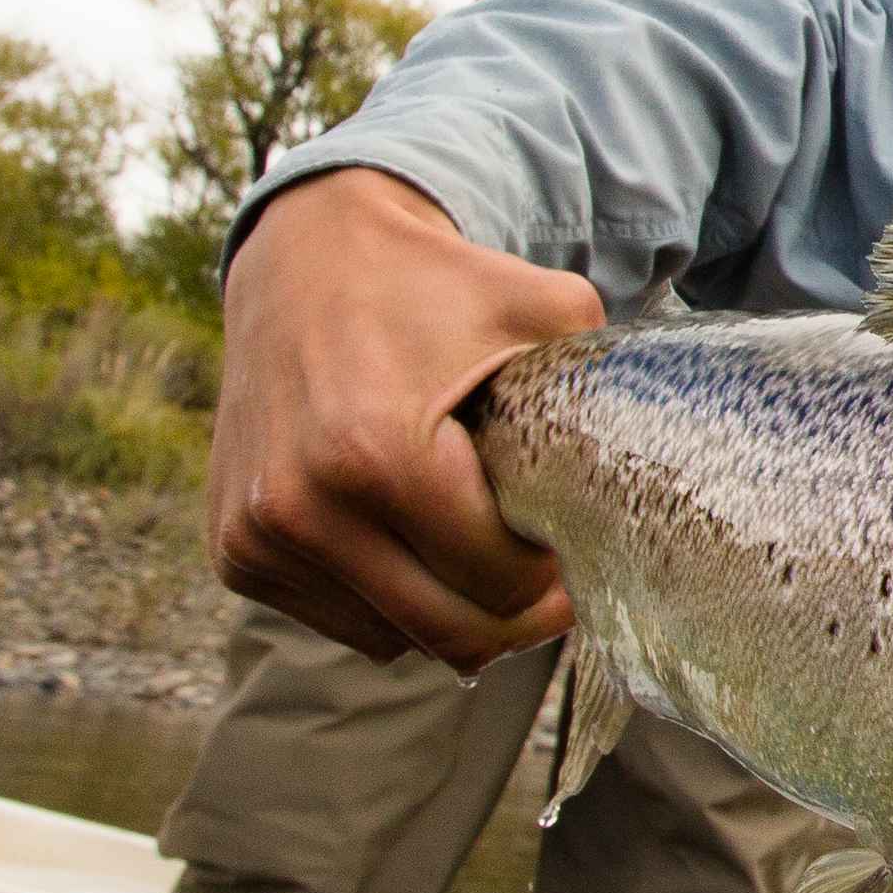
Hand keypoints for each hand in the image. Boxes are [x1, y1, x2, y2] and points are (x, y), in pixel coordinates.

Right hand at [209, 168, 603, 670]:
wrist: (306, 253)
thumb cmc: (436, 286)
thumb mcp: (544, 309)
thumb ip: (604, 388)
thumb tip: (658, 474)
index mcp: (378, 456)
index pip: (499, 583)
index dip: (552, 573)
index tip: (568, 542)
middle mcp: (303, 507)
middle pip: (452, 632)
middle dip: (515, 615)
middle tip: (548, 579)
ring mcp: (259, 537)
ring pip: (396, 639)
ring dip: (450, 611)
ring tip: (477, 546)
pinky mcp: (234, 551)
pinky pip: (343, 621)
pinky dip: (390, 600)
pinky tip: (413, 540)